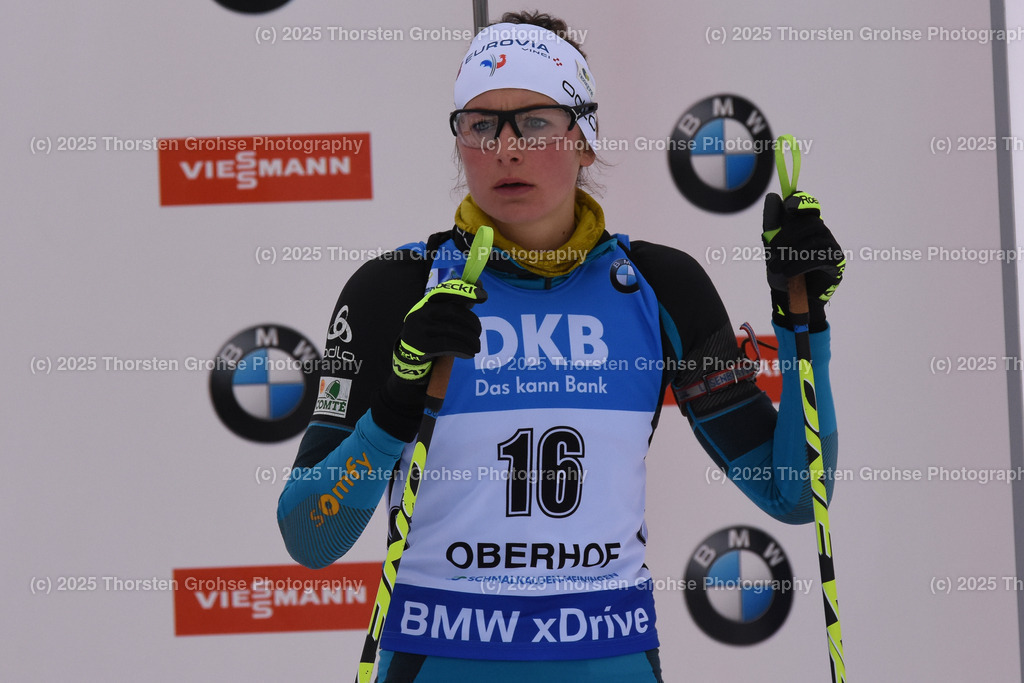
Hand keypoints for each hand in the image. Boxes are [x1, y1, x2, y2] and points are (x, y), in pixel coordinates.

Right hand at [372, 279, 486, 439]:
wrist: (408, 358)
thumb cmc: (430, 335)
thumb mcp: (438, 318)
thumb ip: (457, 305)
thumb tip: (480, 287)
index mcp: (426, 303)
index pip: (446, 292)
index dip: (465, 293)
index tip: (483, 296)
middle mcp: (421, 313)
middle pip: (453, 312)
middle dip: (471, 322)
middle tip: (479, 332)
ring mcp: (420, 329)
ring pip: (453, 330)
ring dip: (470, 339)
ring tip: (477, 346)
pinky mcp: (423, 346)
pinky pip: (449, 345)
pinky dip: (463, 349)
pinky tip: (470, 353)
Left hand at [762, 191, 844, 328]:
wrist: (790, 298)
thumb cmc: (782, 270)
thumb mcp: (772, 247)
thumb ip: (771, 223)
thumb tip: (773, 197)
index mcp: (806, 225)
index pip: (809, 207)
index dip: (801, 202)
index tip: (788, 207)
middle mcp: (821, 232)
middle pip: (810, 223)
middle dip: (787, 236)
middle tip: (771, 251)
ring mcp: (831, 246)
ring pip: (813, 241)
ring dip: (791, 254)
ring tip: (775, 267)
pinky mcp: (836, 262)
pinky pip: (820, 257)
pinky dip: (800, 264)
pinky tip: (788, 272)